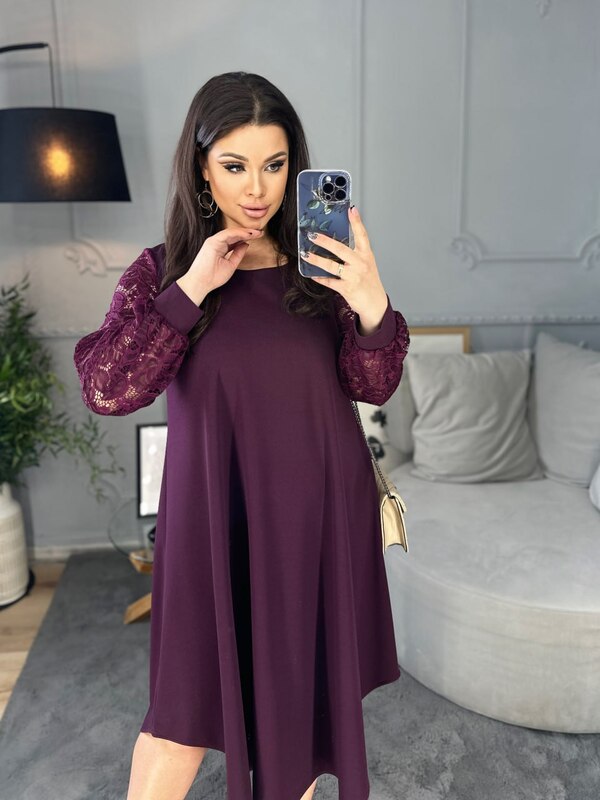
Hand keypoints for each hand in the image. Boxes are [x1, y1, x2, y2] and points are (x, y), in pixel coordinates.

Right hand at [185, 227, 263, 291]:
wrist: (201, 283)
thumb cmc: (213, 277)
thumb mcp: (231, 265)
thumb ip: (238, 254)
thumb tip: (246, 244)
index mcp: (220, 248)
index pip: (235, 240)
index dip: (246, 237)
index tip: (258, 237)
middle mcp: (216, 242)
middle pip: (234, 234)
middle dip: (247, 233)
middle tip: (260, 232)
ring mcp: (213, 241)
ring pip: (231, 232)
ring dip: (244, 232)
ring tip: (256, 232)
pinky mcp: (212, 242)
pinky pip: (227, 234)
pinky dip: (238, 233)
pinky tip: (248, 235)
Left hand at [302, 206, 387, 322]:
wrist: (375, 303)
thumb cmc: (369, 282)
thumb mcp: (366, 264)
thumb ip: (355, 254)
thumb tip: (335, 244)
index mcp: (366, 255)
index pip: (362, 235)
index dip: (356, 222)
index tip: (351, 210)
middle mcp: (360, 263)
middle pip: (341, 249)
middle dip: (325, 241)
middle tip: (313, 235)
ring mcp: (353, 276)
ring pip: (332, 265)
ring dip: (317, 260)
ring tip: (306, 255)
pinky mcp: (347, 288)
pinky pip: (329, 281)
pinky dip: (320, 278)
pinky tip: (312, 274)